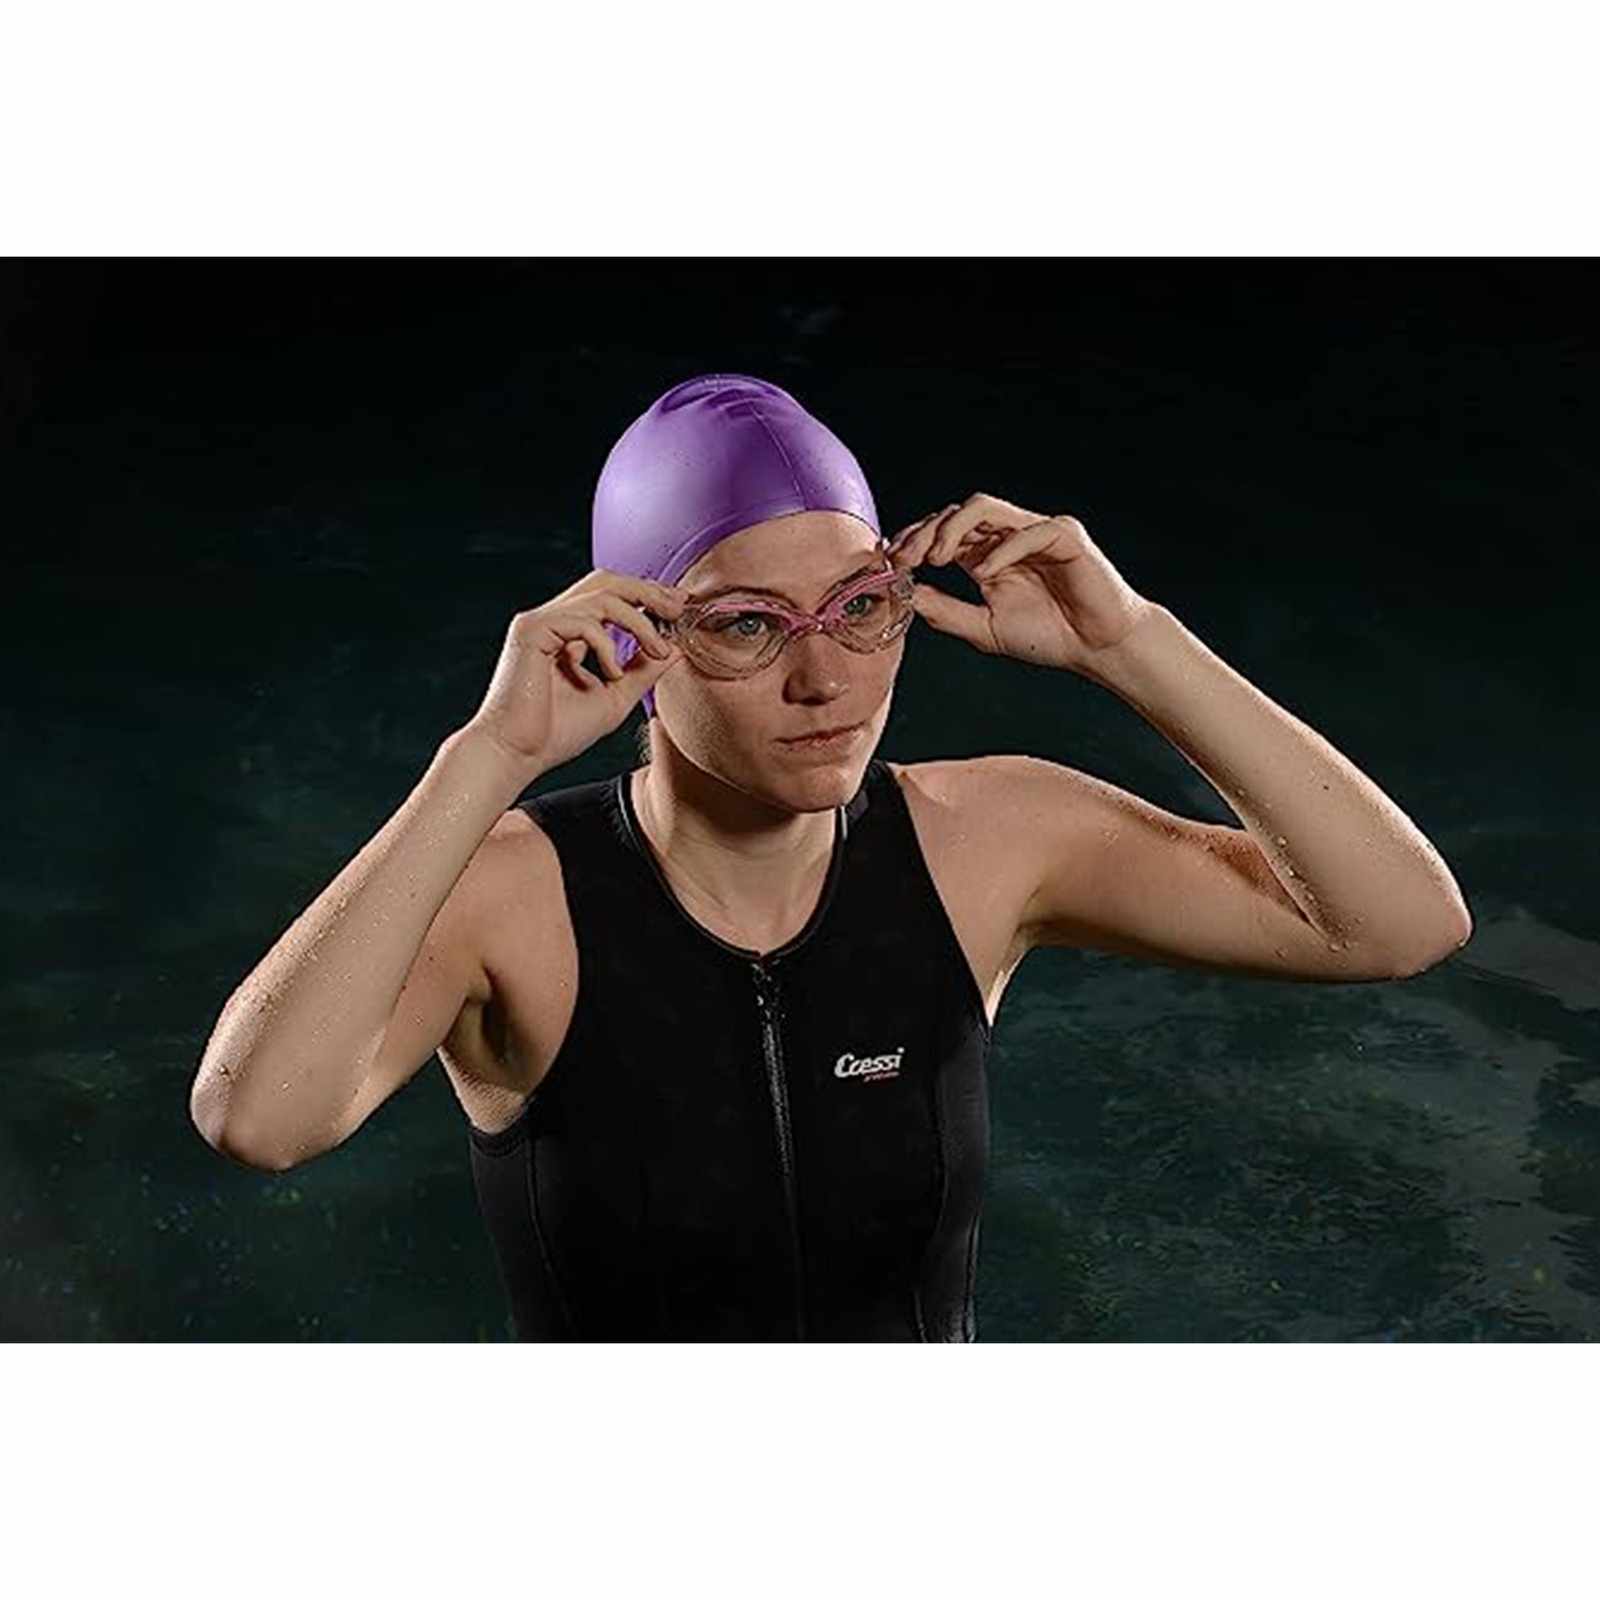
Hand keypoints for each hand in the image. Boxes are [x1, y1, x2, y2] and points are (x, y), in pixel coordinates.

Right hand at [464, 569, 688, 773]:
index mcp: (567, 633)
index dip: (647, 595)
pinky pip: (583, 621)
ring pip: (601, 595)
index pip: (610, 596)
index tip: (678, 606)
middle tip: (678, 607)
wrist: (515, 756)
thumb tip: (674, 649)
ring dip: (638, 620)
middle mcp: (552, 620)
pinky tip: (611, 673)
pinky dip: (607, 645)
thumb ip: (641, 671)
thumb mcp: (615, 697)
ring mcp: (540, 622)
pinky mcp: (531, 632)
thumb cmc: (556, 734)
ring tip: (657, 648)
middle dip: (648, 590)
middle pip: (606, 581)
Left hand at [887, 491, 1157, 678]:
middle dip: (923, 533)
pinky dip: (1002, 549)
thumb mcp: (983, 628)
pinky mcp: (1064, 535)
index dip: (913, 540)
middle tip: (903, 559)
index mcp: (986, 554)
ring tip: (936, 558)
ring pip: (984, 507)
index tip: (889, 561)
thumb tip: (904, 595)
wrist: (1097, 648)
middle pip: (954, 514)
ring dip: (953, 528)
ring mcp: (1035, 530)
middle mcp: (1006, 536)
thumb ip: (945, 610)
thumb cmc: (1048, 637)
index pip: (941, 533)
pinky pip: (1027, 531)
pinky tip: (984, 573)